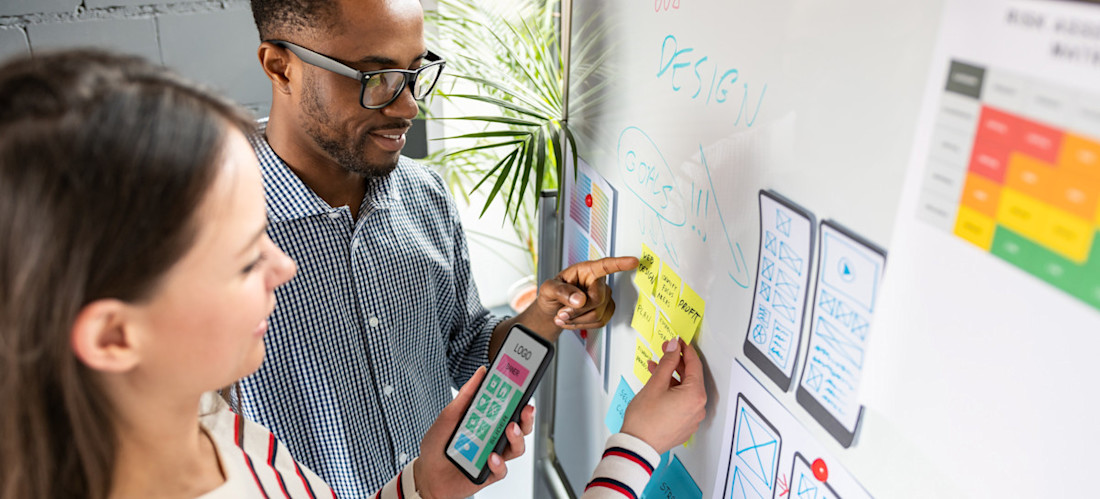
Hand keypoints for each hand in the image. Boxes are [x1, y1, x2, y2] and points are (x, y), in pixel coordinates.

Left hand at [413, 366, 534, 498]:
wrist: (425, 475)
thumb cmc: (437, 445)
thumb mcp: (449, 416)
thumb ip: (466, 396)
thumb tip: (481, 373)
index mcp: (487, 420)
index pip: (509, 407)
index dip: (520, 397)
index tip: (525, 386)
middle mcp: (493, 437)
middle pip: (520, 426)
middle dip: (527, 417)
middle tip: (525, 409)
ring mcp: (494, 455)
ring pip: (517, 447)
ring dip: (517, 437)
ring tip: (509, 429)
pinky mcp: (490, 473)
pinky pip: (502, 469)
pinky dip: (499, 463)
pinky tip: (491, 457)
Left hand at [529, 256, 638, 331]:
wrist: (553, 308)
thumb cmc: (552, 293)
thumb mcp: (548, 288)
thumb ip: (561, 291)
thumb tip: (580, 299)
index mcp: (586, 270)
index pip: (605, 266)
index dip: (620, 264)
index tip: (634, 261)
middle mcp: (598, 282)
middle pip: (597, 300)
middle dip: (577, 311)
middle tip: (561, 313)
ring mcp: (604, 297)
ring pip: (597, 315)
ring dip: (577, 320)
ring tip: (563, 316)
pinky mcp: (606, 311)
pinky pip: (598, 322)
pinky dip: (582, 325)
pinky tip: (572, 320)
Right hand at [620, 339, 706, 453]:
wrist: (638, 446)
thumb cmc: (645, 419)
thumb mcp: (655, 384)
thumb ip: (667, 362)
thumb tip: (673, 347)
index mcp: (695, 395)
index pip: (694, 365)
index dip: (685, 350)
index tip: (678, 341)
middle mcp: (698, 407)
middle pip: (691, 378)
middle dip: (676, 364)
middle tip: (665, 352)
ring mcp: (693, 418)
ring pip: (686, 390)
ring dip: (672, 378)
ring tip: (655, 370)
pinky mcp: (685, 425)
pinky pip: (683, 402)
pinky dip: (673, 392)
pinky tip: (659, 387)